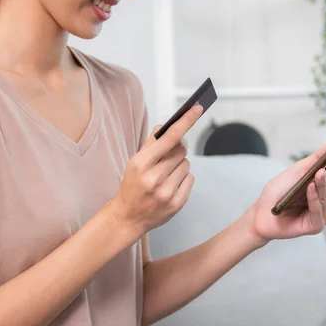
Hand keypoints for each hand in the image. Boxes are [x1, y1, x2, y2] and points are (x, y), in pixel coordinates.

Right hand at [110, 105, 202, 234]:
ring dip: (179, 166)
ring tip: (165, 176)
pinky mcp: (177, 203)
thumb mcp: (135, 162)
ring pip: (187, 164)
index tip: (198, 108)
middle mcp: (154, 178)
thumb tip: (169, 125)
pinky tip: (170, 186)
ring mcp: (166, 192)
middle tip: (167, 158)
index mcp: (141, 164)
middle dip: (177, 151)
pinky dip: (183, 179)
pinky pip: (190, 178)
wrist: (128, 217)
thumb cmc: (133, 185)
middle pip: (182, 150)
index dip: (186, 121)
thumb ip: (152, 143)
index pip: (170, 137)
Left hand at [248, 130, 325, 244]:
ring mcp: (323, 212)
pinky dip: (314, 199)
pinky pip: (319, 210)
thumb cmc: (278, 192)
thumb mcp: (296, 171)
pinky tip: (310, 188)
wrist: (261, 213)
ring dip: (322, 184)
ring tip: (319, 173)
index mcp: (324, 182)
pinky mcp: (316, 225)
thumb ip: (315, 160)